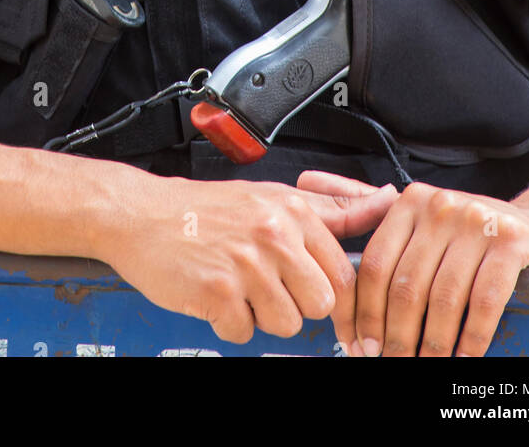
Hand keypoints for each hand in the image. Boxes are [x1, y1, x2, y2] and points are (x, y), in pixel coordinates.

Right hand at [104, 170, 398, 344]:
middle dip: (296, 304)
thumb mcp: (273, 197)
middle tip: (266, 286)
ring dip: (261, 315)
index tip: (319, 301)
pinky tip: (215, 294)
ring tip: (239, 286)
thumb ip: (331, 209)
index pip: (343, 273)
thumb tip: (385, 200)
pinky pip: (243, 332)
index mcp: (294, 212)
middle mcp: (274, 235)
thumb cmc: (208, 209)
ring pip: (286, 323)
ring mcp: (246, 264)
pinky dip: (228, 323)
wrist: (142, 213)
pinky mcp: (218, 290)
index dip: (333, 296)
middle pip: (320, 304)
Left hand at [296, 172, 528, 356]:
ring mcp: (476, 220)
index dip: (363, 312)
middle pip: (405, 286)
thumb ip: (362, 204)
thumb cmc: (470, 229)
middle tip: (391, 362)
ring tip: (426, 364)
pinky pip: (484, 299)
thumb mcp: (418, 215)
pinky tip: (465, 354)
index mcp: (408, 203)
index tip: (359, 345)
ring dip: (432, 343)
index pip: (374, 265)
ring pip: (442, 297)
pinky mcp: (511, 239)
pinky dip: (472, 335)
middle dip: (396, 335)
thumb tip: (306, 182)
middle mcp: (439, 205)